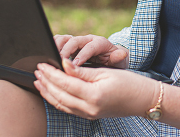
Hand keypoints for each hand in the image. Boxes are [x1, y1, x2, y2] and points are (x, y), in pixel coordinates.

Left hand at [34, 60, 158, 119]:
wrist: (142, 100)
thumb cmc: (128, 83)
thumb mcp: (105, 73)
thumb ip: (82, 71)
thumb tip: (64, 65)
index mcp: (94, 95)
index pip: (65, 83)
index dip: (52, 73)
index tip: (42, 64)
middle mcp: (89, 108)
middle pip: (59, 95)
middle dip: (46, 82)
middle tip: (36, 70)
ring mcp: (88, 114)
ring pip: (61, 104)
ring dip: (47, 91)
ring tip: (38, 80)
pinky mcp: (89, 115)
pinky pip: (67, 108)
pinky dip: (56, 99)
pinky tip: (50, 92)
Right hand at [54, 34, 128, 67]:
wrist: (110, 59)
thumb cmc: (113, 62)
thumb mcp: (119, 62)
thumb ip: (118, 58)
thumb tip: (121, 54)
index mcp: (99, 43)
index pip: (90, 46)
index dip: (82, 55)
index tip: (75, 65)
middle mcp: (86, 40)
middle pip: (73, 40)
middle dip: (65, 51)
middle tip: (59, 62)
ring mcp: (76, 42)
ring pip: (63, 39)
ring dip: (55, 47)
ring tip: (49, 58)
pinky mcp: (68, 46)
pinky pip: (57, 43)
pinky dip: (50, 48)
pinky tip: (46, 59)